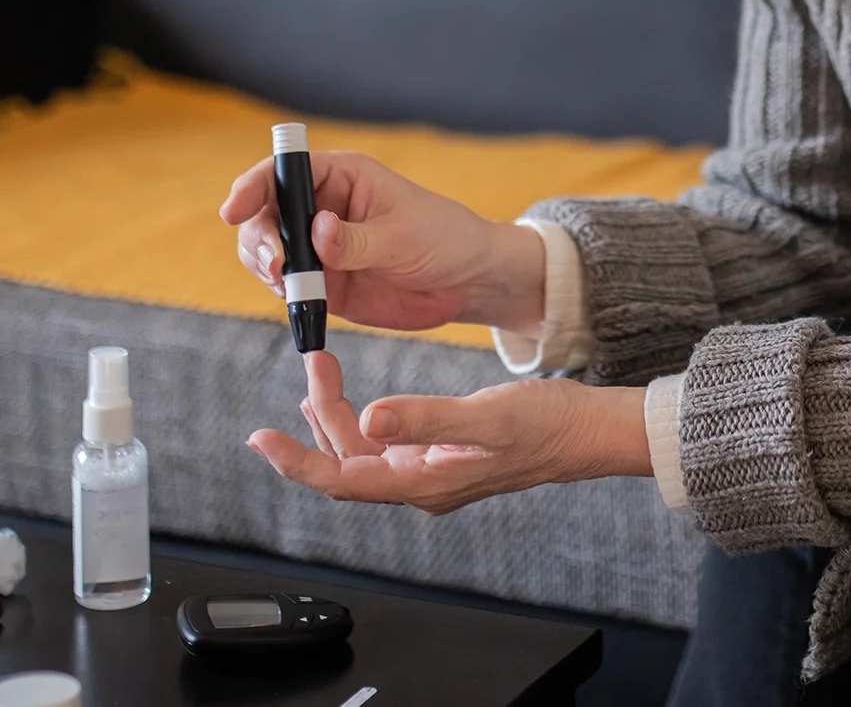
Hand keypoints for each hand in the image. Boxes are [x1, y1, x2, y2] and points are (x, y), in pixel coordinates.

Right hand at [219, 150, 550, 334]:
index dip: (252, 187)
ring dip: (264, 266)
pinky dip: (282, 295)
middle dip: (258, 237)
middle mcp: (319, 207)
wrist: (466, 280)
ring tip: (286, 283)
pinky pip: (286, 286)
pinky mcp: (321, 282)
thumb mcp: (403, 236)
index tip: (234, 209)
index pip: (282, 172)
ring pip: (265, 251)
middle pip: (262, 214)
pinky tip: (297, 302)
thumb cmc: (443, 238)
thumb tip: (317, 231)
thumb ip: (356, 239)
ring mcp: (317, 246)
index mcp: (339, 176)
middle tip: (276, 265)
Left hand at [249, 352, 650, 513]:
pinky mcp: (442, 457)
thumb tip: (369, 418)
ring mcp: (430, 473)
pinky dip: (362, 420)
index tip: (261, 441)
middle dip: (317, 420)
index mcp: (425, 483)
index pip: (343, 480)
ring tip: (321, 373)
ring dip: (338, 415)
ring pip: (363, 453)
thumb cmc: (547, 426)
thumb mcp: (485, 415)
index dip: (297, 463)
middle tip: (311, 366)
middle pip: (346, 463)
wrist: (588, 432)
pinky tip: (354, 399)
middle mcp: (421, 485)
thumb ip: (425, 418)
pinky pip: (385, 446)